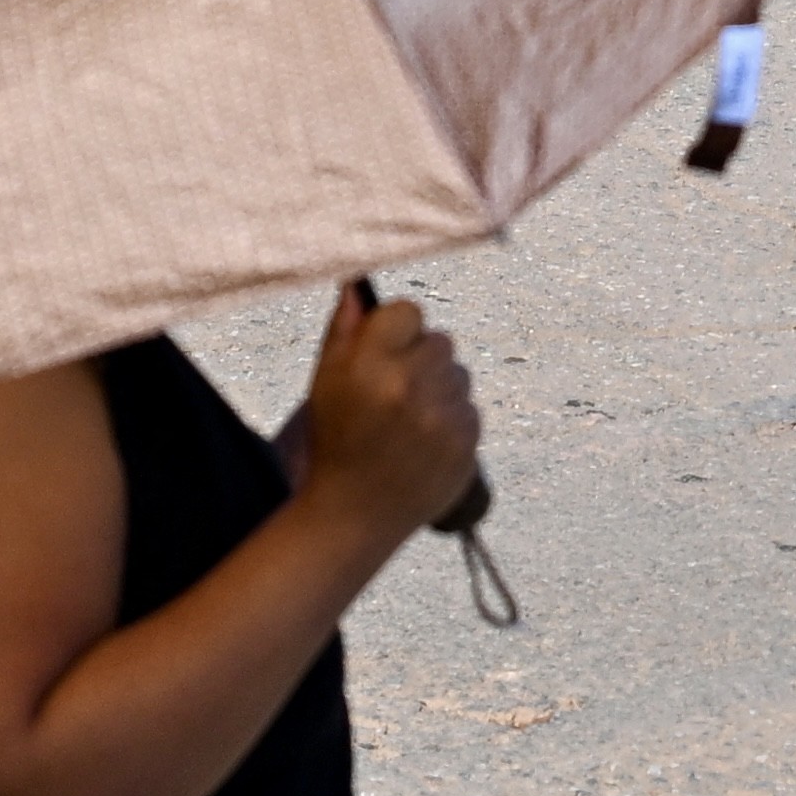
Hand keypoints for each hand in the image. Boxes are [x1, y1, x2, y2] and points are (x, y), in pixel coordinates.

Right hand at [298, 280, 484, 543]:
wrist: (354, 514)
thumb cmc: (336, 440)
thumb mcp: (325, 380)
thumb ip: (344, 327)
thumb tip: (357, 281)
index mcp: (371, 364)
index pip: (408, 311)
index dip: (396, 331)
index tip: (383, 352)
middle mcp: (410, 386)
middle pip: (439, 340)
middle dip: (419, 358)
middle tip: (392, 394)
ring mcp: (443, 416)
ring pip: (458, 374)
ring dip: (438, 389)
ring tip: (406, 423)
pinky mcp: (467, 442)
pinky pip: (469, 407)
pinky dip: (451, 419)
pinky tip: (422, 442)